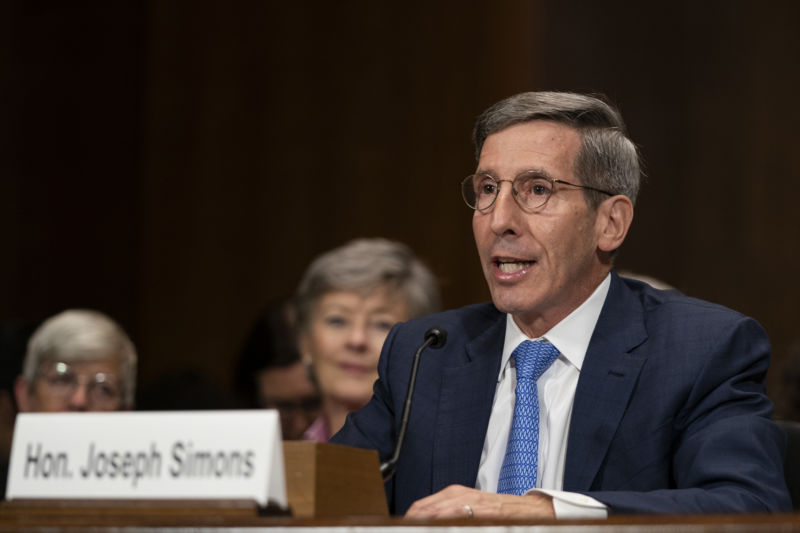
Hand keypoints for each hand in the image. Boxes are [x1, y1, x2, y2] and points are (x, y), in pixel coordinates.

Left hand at [404, 484, 554, 519]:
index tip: (402, 526)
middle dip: (414, 522)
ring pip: (437, 513)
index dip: (410, 519)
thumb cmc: (493, 512)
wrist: (521, 510)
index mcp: (452, 493)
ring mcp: (468, 502)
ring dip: (425, 522)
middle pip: (425, 510)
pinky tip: (438, 526)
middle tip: (404, 528)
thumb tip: (426, 521)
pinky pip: (456, 516)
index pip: (421, 507)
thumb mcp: (466, 507)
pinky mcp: (479, 511)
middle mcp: (457, 494)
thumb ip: (447, 513)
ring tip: (416, 527)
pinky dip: (444, 522)